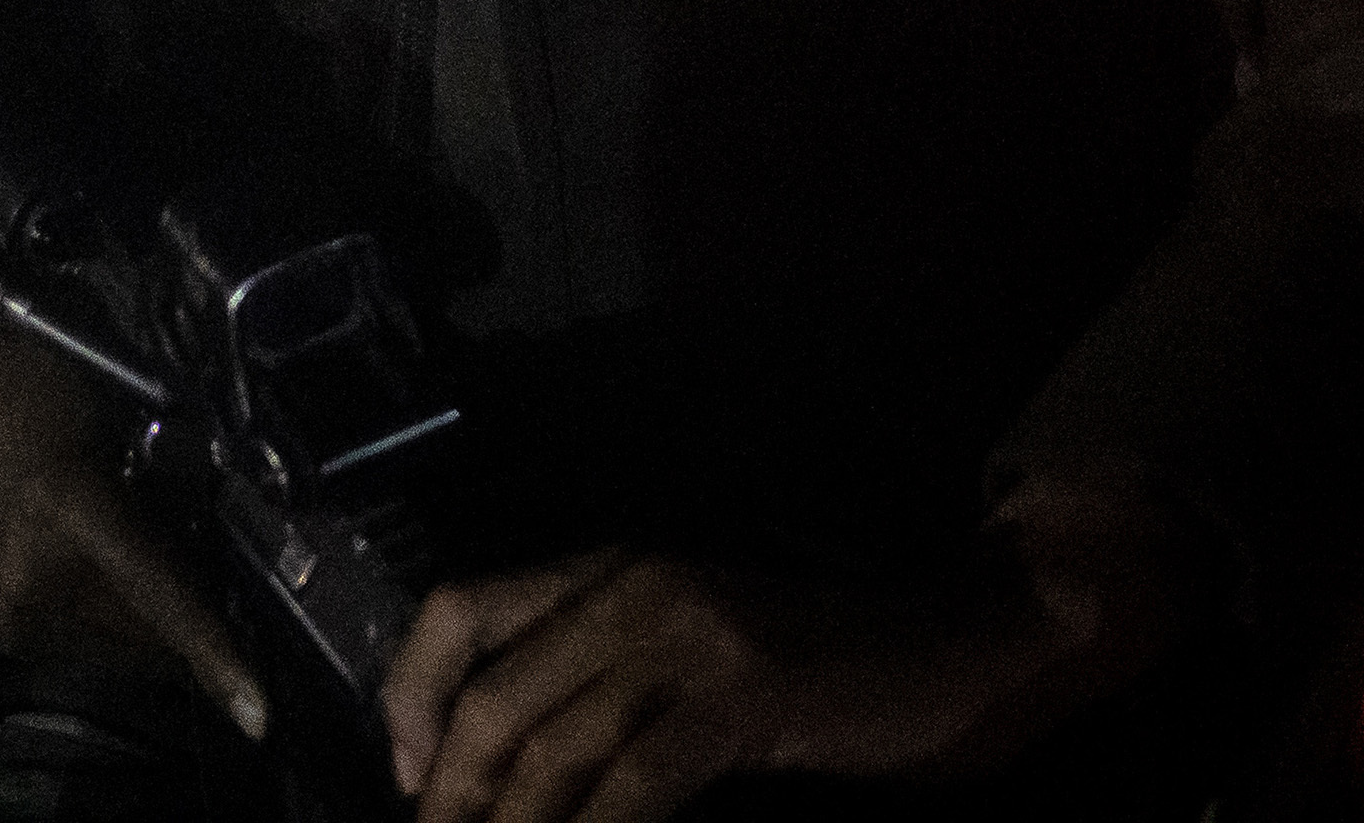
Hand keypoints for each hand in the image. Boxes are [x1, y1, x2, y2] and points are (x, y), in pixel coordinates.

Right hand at [0, 293, 265, 743]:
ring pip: (126, 646)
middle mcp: (32, 576)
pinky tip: (117, 575)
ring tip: (153, 559)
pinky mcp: (7, 631)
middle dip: (196, 621)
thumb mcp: (126, 431)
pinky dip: (124, 619)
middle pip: (149, 632)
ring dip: (158, 622)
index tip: (258, 717)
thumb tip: (232, 574)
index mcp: (67, 506)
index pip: (158, 594)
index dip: (213, 653)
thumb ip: (172, 505)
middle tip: (219, 576)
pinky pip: (97, 642)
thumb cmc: (54, 397)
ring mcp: (12, 612)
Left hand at [377, 475, 1198, 822]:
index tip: (404, 781)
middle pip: (497, 695)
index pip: (462, 607)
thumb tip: (515, 769)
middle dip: (455, 796)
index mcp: (609, 567)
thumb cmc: (825, 662)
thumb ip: (608, 683)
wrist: (959, 638)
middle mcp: (632, 583)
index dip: (412, 694)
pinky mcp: (740, 691)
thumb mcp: (695, 652)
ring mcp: (687, 633)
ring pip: (554, 748)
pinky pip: (634, 782)